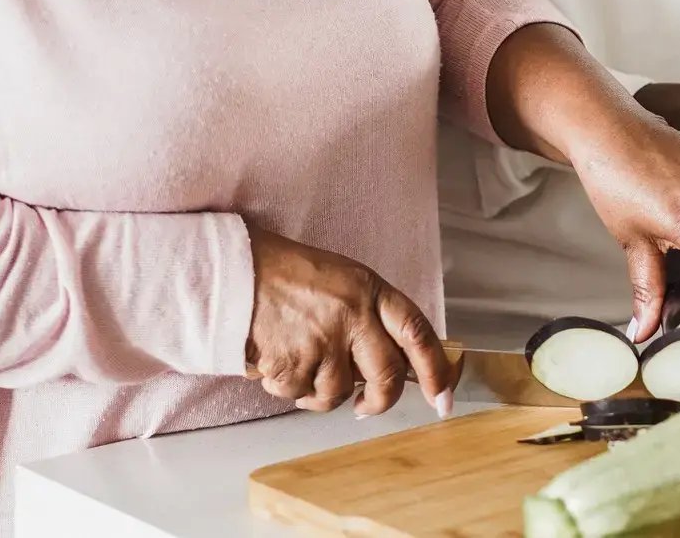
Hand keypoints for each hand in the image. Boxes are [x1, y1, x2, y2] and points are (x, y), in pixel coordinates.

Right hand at [243, 229, 451, 418]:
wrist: (236, 271)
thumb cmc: (289, 275)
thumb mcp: (344, 281)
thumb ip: (371, 316)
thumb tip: (392, 363)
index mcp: (370, 291)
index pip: (417, 332)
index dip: (436, 369)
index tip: (442, 397)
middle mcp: (353, 316)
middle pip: (386, 376)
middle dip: (380, 401)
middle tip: (366, 407)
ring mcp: (323, 342)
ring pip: (339, 393)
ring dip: (321, 392)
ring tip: (302, 365)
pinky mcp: (292, 364)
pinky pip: (301, 394)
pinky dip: (291, 388)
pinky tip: (278, 362)